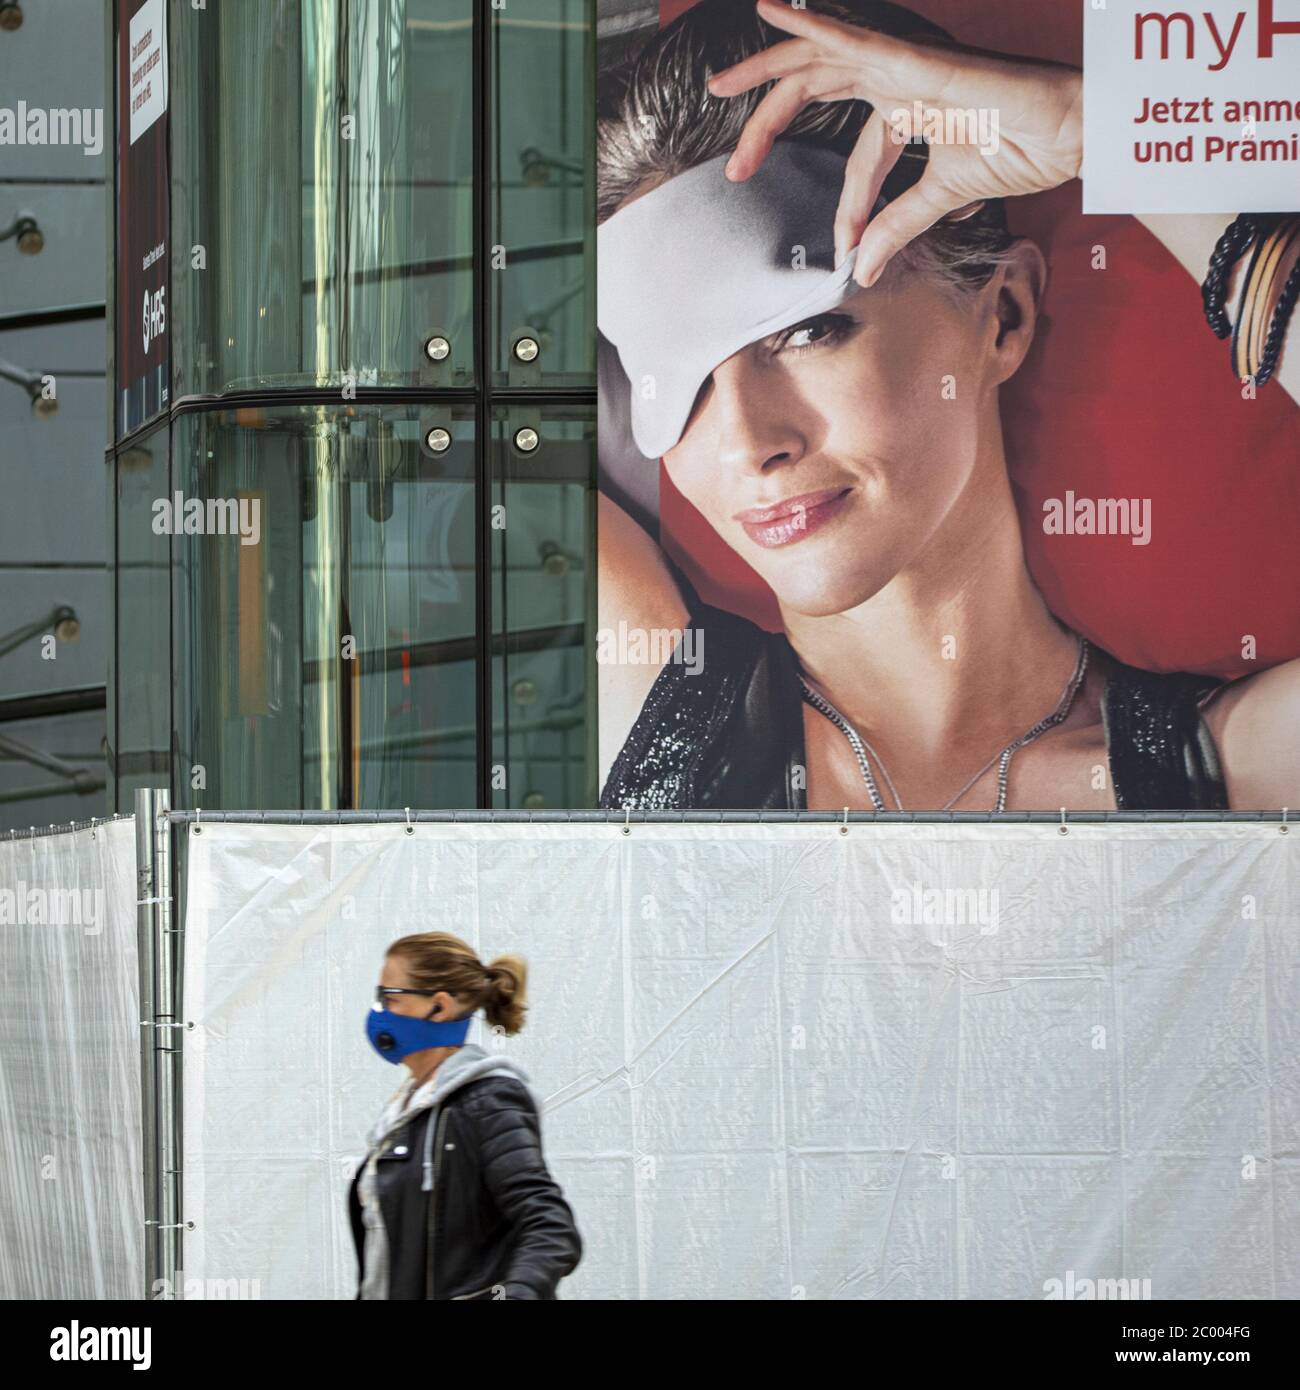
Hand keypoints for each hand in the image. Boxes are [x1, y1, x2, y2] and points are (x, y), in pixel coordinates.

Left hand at [708, 0, 1082, 285]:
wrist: (1073, 131)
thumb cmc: (1023, 145)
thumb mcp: (945, 195)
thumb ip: (899, 224)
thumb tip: (865, 265)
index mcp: (908, 107)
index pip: (854, 151)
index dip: (843, 203)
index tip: (844, 247)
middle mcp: (899, 79)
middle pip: (817, 88)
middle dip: (768, 120)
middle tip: (736, 165)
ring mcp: (906, 65)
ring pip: (820, 58)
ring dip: (766, 68)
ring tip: (721, 84)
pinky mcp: (919, 62)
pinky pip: (855, 42)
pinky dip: (813, 27)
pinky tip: (772, 10)